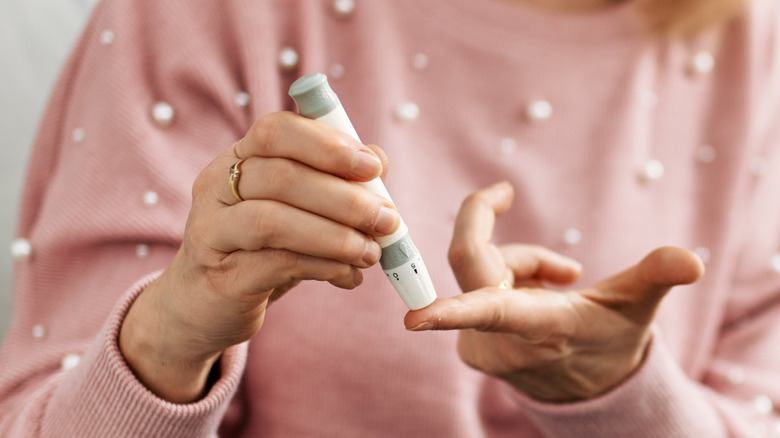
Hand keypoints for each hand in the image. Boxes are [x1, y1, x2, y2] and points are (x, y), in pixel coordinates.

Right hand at [119, 112, 399, 401]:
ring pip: (275, 221)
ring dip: (336, 236)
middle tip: (387, 220)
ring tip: (371, 253)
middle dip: (345, 198)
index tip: (373, 167)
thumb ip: (333, 179)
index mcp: (236, 159)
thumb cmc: (258, 249)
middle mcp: (215, 187)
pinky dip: (324, 267)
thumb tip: (378, 159)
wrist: (203, 306)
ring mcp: (211, 232)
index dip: (328, 145)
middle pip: (281, 176)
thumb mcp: (293, 209)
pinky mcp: (220, 276)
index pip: (276, 131)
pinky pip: (277, 265)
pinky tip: (349, 276)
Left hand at [404, 182, 703, 401]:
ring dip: (517, 261)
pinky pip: (476, 285)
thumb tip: (692, 261)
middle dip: (497, 226)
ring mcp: (480, 344)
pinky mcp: (470, 341)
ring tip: (562, 276)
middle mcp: (501, 340)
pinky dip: (507, 277)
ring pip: (480, 269)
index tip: (413, 320)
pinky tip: (537, 290)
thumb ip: (656, 278)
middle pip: (473, 259)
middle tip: (504, 190)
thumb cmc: (611, 342)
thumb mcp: (636, 309)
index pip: (491, 312)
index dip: (451, 311)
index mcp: (540, 328)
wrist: (588, 386)